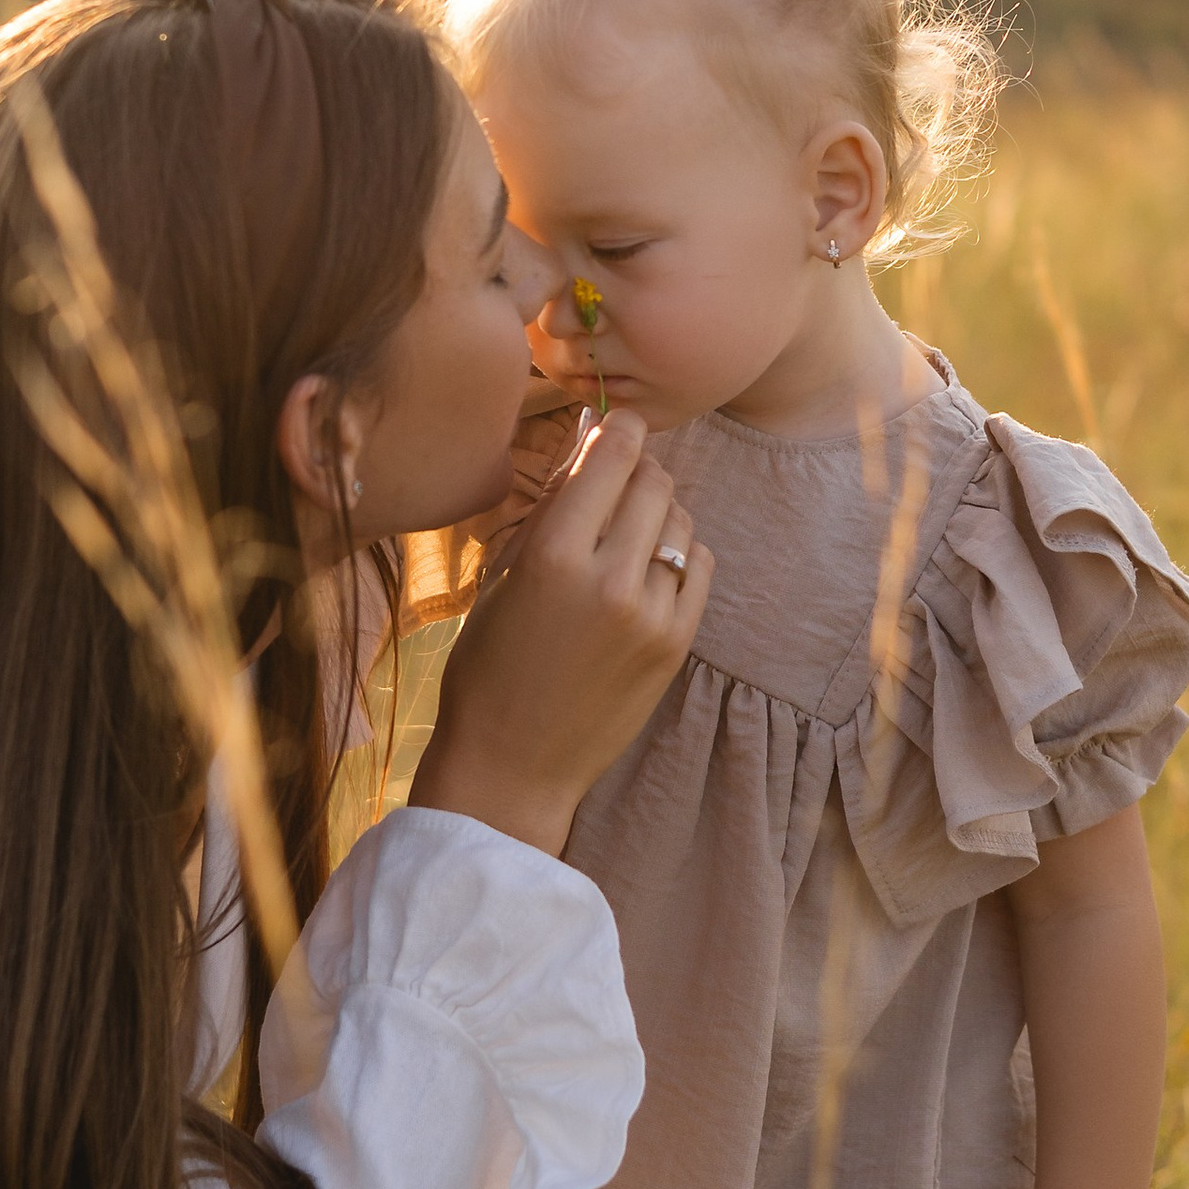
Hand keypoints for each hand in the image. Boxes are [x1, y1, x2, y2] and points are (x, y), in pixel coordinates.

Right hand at [411, 411, 711, 855]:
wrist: (514, 763)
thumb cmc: (489, 666)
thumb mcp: (503, 576)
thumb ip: (551, 509)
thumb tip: (591, 442)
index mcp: (554, 555)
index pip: (613, 457)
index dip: (623, 430)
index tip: (621, 425)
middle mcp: (610, 578)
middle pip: (655, 481)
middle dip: (639, 469)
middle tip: (620, 477)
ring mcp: (652, 614)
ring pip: (681, 519)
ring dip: (659, 511)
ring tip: (628, 530)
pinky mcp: (677, 644)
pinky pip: (699, 564)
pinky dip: (680, 553)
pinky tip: (650, 567)